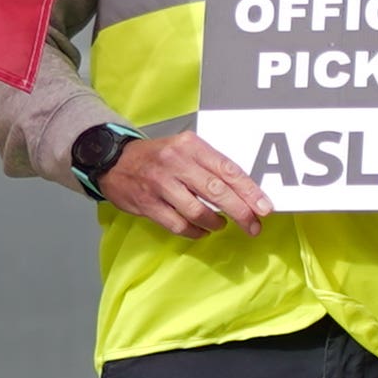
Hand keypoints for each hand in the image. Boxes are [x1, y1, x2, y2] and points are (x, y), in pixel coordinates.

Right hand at [100, 128, 265, 235]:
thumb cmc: (158, 158)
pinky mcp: (147, 203)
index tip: (264, 207)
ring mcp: (160, 183)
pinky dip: (194, 231)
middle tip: (253, 226)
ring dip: (215, 223)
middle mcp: (176, 162)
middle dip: (240, 211)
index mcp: (191, 146)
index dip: (249, 190)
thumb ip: (209, 166)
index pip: (227, 169)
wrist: (113, 160)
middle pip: (216, 191)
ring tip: (221, 225)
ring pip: (197, 210)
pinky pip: (178, 224)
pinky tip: (200, 231)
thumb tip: (244, 192)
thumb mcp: (184, 150)